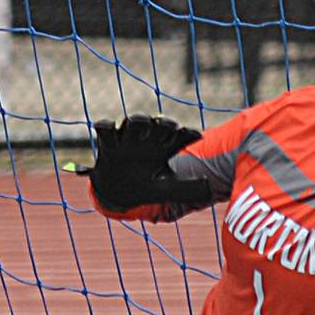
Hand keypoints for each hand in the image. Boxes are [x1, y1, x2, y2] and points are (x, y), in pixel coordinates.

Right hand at [64, 114, 210, 210]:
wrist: (117, 193)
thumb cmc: (145, 186)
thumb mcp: (166, 191)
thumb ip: (186, 189)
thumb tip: (208, 188)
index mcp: (163, 148)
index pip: (178, 136)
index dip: (186, 135)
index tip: (195, 135)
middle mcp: (147, 140)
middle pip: (158, 124)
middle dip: (164, 124)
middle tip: (170, 127)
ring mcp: (127, 140)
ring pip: (134, 121)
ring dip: (140, 122)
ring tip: (142, 124)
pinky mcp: (108, 144)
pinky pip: (105, 129)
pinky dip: (106, 126)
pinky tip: (109, 127)